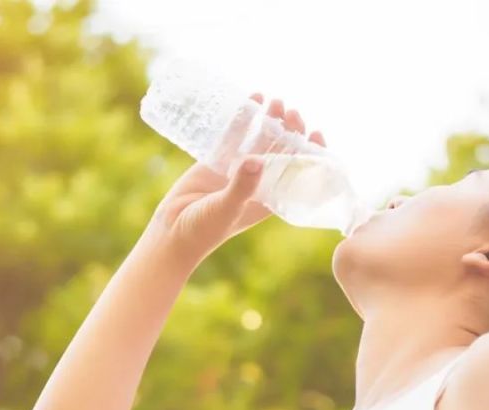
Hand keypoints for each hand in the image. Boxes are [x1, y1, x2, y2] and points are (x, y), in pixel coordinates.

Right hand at [145, 93, 326, 261]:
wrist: (172, 231)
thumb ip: (241, 187)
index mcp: (268, 198)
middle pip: (281, 151)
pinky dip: (244, 118)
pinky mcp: (217, 160)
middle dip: (290, 131)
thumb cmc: (204, 230)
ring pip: (260, 139)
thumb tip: (256, 160)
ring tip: (276, 102)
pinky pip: (234, 135)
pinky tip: (252, 99)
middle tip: (292, 113)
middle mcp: (257, 182)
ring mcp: (237, 169)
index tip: (316, 134)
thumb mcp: (227, 209)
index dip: (309, 154)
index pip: (296, 173)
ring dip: (271, 121)